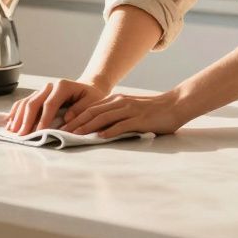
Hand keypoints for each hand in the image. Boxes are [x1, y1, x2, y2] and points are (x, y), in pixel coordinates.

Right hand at [4, 79, 108, 135]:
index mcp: (63, 86)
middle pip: (33, 102)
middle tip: (22, 135)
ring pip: (26, 102)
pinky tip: (10, 122)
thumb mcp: (92, 103)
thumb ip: (80, 111)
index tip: (39, 132)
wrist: (88, 89)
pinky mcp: (38, 96)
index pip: (50, 103)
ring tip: (13, 131)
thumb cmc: (91, 98)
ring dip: (18, 117)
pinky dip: (16, 112)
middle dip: (26, 120)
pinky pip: (24, 102)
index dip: (43, 118)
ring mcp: (42, 90)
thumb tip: (66, 120)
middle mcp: (49, 86)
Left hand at [61, 90, 187, 138]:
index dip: (75, 117)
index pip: (90, 108)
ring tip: (75, 134)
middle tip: (61, 131)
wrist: (175, 105)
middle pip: (92, 112)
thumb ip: (116, 116)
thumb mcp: (131, 110)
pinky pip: (122, 125)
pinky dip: (110, 131)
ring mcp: (130, 110)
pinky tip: (100, 137)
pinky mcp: (140, 119)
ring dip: (88, 127)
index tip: (62, 125)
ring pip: (103, 118)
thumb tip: (99, 129)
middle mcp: (120, 103)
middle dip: (75, 122)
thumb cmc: (153, 111)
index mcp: (116, 100)